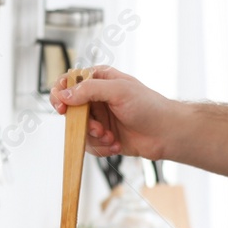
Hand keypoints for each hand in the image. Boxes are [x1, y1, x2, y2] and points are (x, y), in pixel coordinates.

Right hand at [48, 65, 174, 159]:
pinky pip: (89, 145)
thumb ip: (89, 90)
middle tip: (96, 128)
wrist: (167, 133)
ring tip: (111, 137)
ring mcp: (99, 118)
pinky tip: (116, 144)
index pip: (68, 82)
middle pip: (70, 110)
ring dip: (94, 137)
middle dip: (82, 123)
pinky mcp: (103, 136)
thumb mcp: (119, 90)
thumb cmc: (150, 107)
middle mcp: (96, 98)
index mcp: (99, 80)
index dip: (60, 93)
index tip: (62, 107)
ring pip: (78, 130)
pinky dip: (101, 147)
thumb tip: (65, 94)